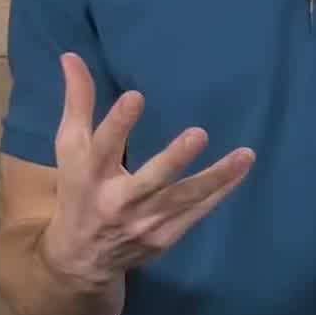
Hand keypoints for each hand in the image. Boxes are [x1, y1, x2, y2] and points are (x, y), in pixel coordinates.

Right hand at [37, 52, 255, 290]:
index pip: (102, 146)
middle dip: (173, 160)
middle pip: (149, 180)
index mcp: (89, 174)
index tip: (136, 96)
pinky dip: (221, 192)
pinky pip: (198, 212)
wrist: (81, 258)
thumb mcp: (70, 148)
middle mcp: (117, 201)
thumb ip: (77, 103)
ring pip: (184, 199)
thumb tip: (71, 56)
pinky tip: (242, 169)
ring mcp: (144, 222)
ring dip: (216, 178)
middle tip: (198, 134)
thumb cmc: (78, 190)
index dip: (118, 123)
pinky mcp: (165, 236)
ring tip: (245, 155)